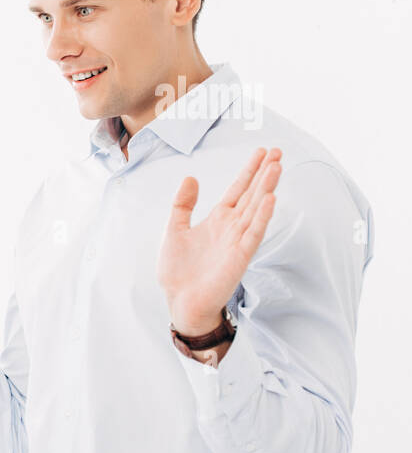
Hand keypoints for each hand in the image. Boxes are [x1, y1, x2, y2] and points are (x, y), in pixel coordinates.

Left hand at [159, 146, 281, 335]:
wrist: (181, 301)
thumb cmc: (178, 271)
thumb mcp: (174, 230)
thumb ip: (182, 205)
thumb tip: (191, 177)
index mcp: (217, 220)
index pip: (238, 190)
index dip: (249, 171)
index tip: (262, 151)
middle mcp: (232, 227)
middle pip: (252, 195)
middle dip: (264, 173)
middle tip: (278, 151)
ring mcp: (238, 241)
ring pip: (256, 209)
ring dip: (266, 188)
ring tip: (277, 166)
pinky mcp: (240, 256)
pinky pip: (254, 233)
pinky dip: (262, 216)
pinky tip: (270, 198)